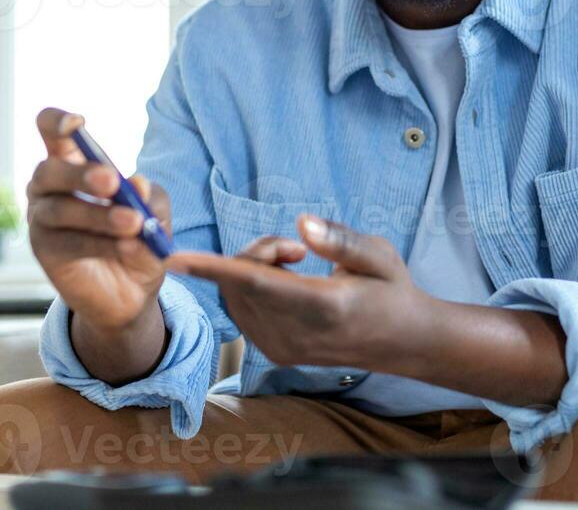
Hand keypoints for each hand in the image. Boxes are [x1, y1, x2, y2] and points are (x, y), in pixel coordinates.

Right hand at [27, 107, 172, 331]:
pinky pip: (67, 242)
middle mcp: (49, 186)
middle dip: (80, 174)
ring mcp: (42, 218)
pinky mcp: (44, 251)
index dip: (57, 121)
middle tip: (112, 181)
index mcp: (73, 162)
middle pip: (49, 169)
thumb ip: (148, 197)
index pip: (51, 130)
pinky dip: (99, 243)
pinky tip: (126, 246)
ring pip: (61, 209)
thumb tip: (137, 185)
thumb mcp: (155, 211)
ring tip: (132, 222)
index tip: (76, 123)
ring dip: (99, 215)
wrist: (133, 291)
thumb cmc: (139, 236)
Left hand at [168, 215, 429, 370]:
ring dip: (252, 268)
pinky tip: (286, 283)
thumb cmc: (391, 290)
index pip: (256, 283)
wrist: (403, 342)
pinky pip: (241, 310)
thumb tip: (301, 223)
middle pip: (241, 282)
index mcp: (323, 307)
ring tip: (297, 263)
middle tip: (296, 247)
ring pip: (236, 296)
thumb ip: (339, 239)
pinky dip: (250, 287)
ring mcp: (283, 349)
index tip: (174, 257)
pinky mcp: (276, 353)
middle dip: (255, 251)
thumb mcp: (379, 255)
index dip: (213, 267)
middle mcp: (296, 335)